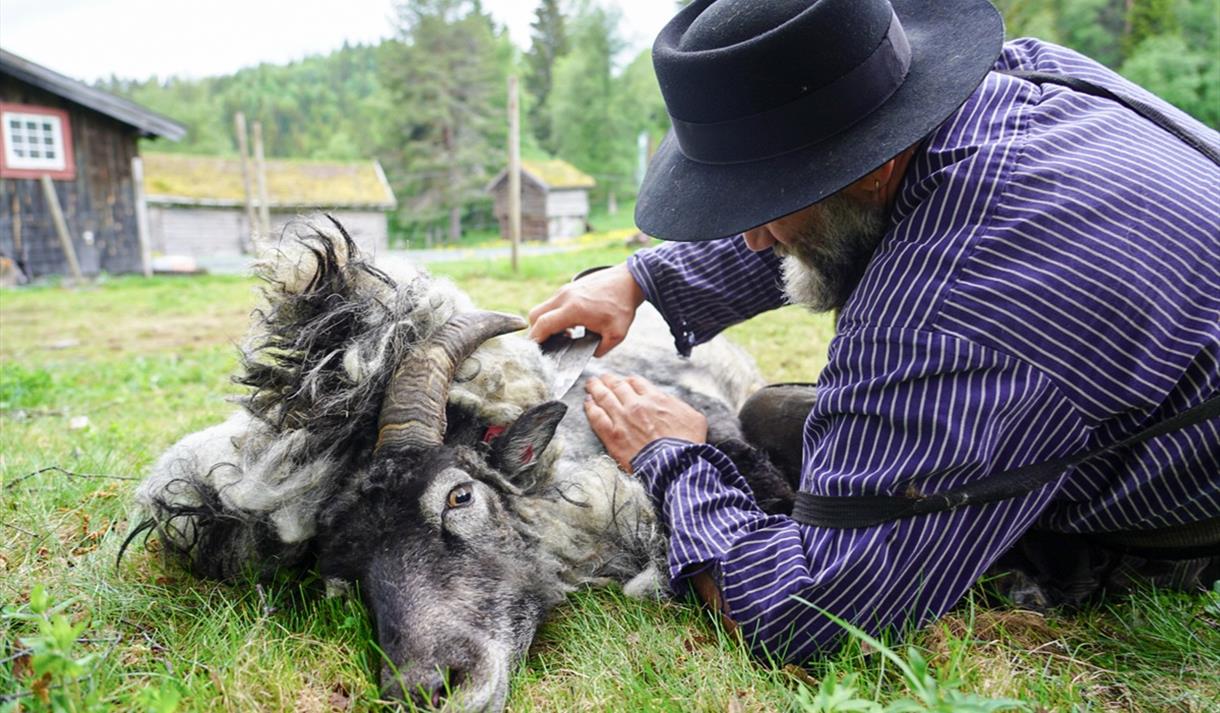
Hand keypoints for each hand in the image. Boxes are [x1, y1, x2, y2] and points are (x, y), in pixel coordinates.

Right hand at [527, 263, 644, 357]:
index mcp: (574, 309)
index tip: (535, 351)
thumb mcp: (616, 335)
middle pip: (535, 315)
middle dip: (536, 332)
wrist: (629, 280)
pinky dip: (554, 315)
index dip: (535, 340)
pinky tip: (571, 325)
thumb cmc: (623, 306)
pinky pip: (553, 303)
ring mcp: (565, 290)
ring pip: (543, 308)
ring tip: (564, 336)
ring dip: (547, 323)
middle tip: (547, 345)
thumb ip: (599, 350)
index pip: (543, 324)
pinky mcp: (569, 287)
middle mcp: (565, 297)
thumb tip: (587, 355)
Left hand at [583, 374, 706, 472]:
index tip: (625, 381)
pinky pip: (596, 416)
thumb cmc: (688, 444)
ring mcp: (622, 419)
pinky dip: (590, 407)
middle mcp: (636, 405)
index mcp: (655, 398)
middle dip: (608, 380)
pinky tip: (587, 402)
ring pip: (604, 397)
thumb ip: (678, 405)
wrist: (676, 465)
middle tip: (601, 377)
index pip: (636, 382)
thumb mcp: (693, 417)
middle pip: (617, 386)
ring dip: (596, 388)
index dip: (628, 381)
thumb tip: (671, 403)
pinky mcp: (612, 436)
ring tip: (590, 384)